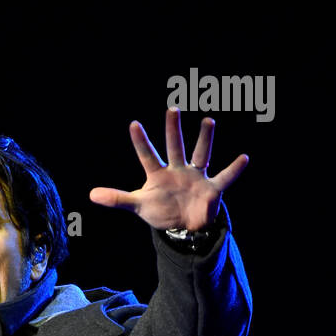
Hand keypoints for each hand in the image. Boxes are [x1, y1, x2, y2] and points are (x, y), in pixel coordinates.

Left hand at [89, 107, 248, 231]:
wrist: (184, 226)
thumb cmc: (161, 210)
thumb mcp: (138, 206)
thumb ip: (117, 199)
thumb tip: (91, 195)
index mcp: (159, 174)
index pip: (147, 155)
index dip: (140, 142)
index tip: (133, 124)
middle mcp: (178, 170)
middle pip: (174, 147)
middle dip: (173, 130)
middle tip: (171, 109)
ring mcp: (196, 177)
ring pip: (201, 154)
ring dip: (205, 139)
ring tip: (208, 120)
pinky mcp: (212, 189)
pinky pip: (225, 177)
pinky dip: (234, 169)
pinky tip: (244, 158)